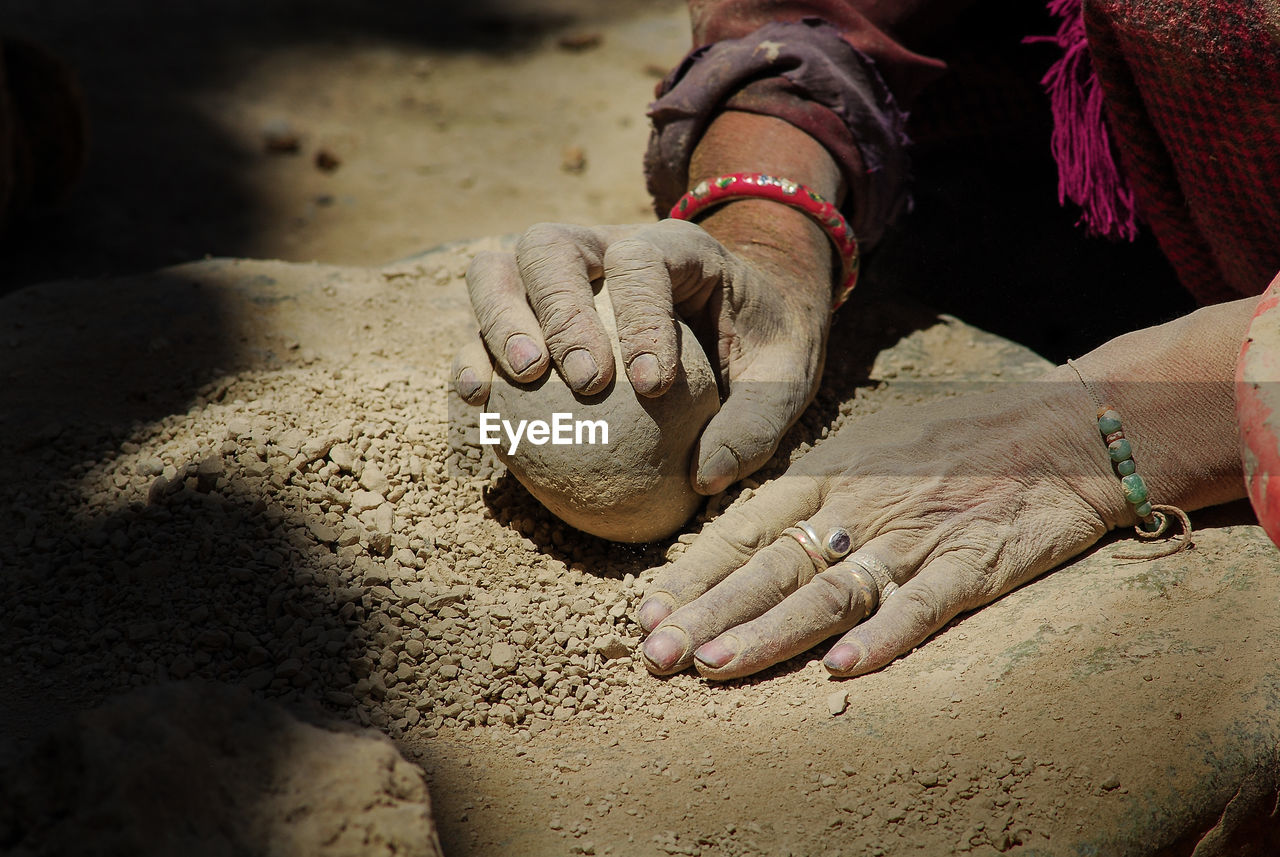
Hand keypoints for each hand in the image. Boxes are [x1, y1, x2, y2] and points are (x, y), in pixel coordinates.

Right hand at [453, 215, 831, 493]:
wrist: (743, 315)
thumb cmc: (762, 344)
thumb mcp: (784, 378)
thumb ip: (754, 423)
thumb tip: (707, 477)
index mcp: (674, 248)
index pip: (641, 262)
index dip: (639, 317)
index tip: (651, 385)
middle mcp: (603, 247)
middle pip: (550, 246)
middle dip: (558, 310)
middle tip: (584, 380)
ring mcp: (557, 275)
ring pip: (497, 269)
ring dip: (498, 320)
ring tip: (521, 380)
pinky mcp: (528, 314)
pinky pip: (481, 324)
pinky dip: (474, 356)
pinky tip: (479, 403)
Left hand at [635, 371, 1127, 678]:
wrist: (1064, 427)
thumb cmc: (953, 440)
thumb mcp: (867, 450)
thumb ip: (810, 495)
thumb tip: (742, 538)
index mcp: (829, 474)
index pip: (745, 528)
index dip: (694, 574)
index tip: (645, 612)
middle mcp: (860, 508)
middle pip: (772, 566)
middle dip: (708, 613)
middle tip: (653, 656)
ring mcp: (916, 538)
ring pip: (830, 592)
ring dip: (769, 632)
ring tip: (713, 664)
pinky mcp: (976, 564)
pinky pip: (923, 605)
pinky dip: (884, 636)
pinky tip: (842, 668)